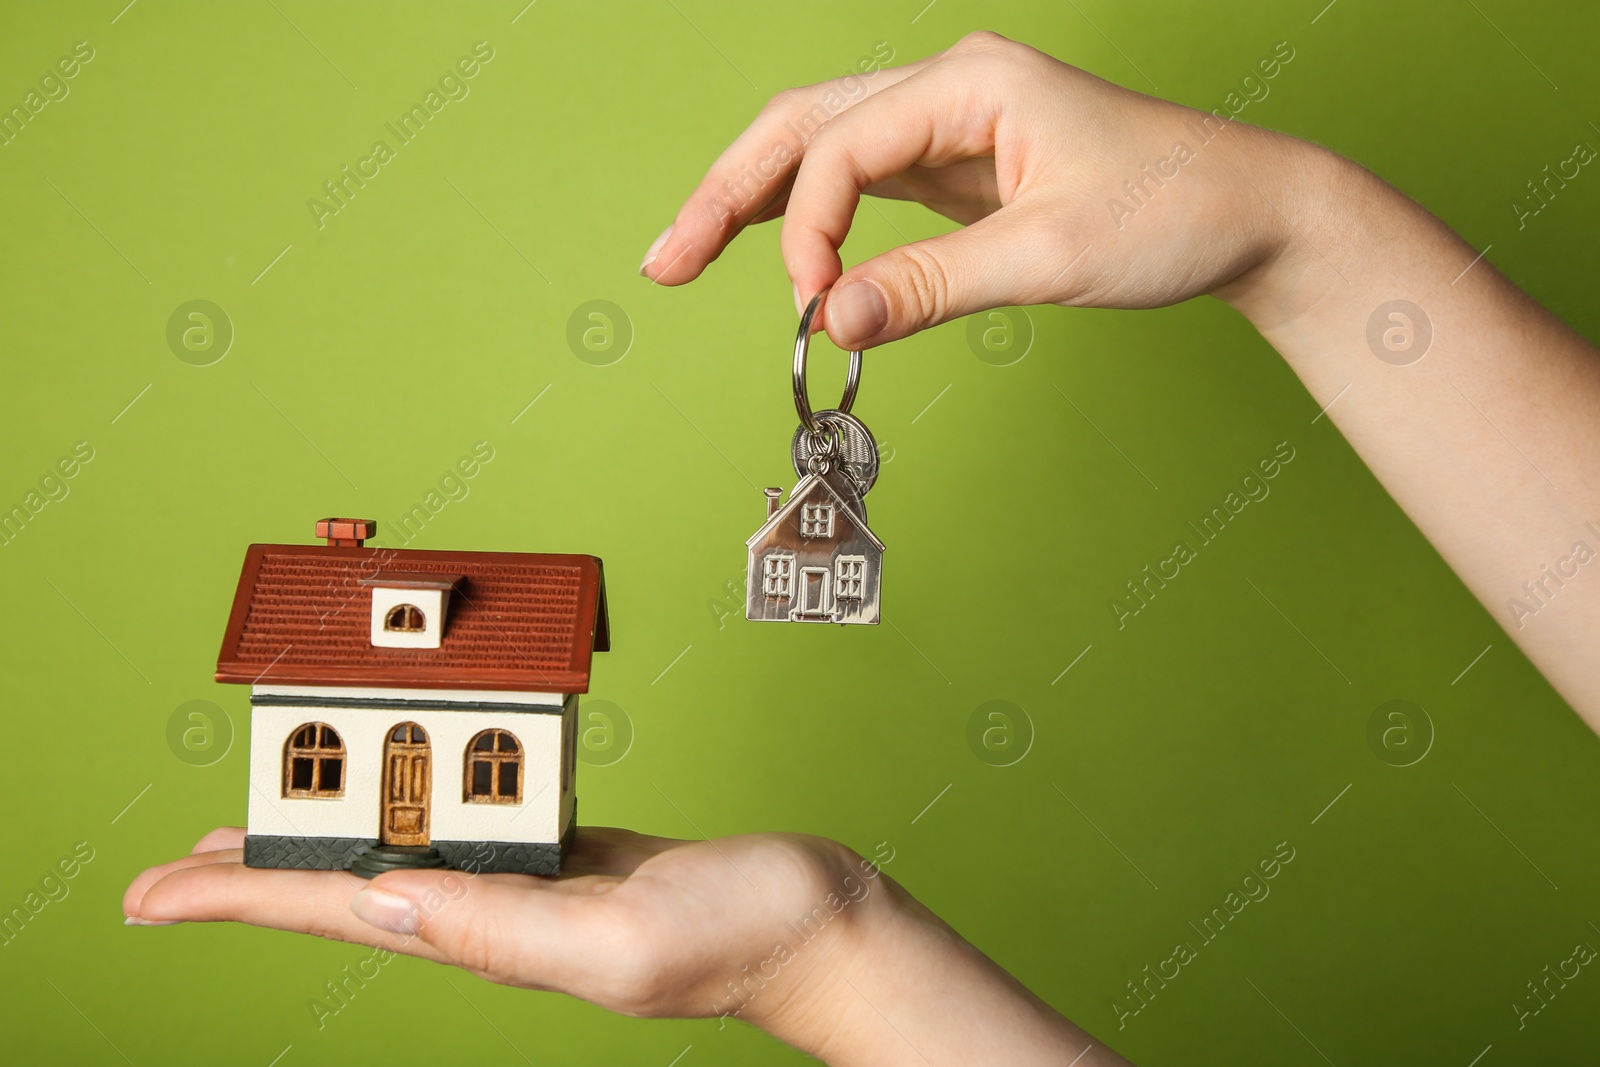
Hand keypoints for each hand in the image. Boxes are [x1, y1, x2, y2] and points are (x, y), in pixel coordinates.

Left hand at [125, 826, 881, 1032]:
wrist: (816, 922)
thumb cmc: (737, 934)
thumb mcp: (613, 934)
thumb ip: (498, 924)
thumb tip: (382, 899)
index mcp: (494, 933)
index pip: (339, 913)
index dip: (237, 899)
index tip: (150, 893)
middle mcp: (497, 915)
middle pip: (352, 888)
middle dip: (258, 877)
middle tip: (178, 865)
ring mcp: (533, 886)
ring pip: (407, 855)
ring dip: (332, 840)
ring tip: (272, 827)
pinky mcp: (572, 856)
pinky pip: (475, 824)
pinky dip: (421, 807)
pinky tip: (406, 801)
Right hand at [645, 30, 1599, 725]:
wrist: (1254, 213)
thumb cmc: (1176, 210)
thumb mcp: (1051, 254)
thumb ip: (932, 286)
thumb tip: (832, 321)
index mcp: (968, 82)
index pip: (840, 148)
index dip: (808, 232)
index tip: (816, 311)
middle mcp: (951, 88)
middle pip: (805, 126)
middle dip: (728, 193)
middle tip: (664, 261)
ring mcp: (955, 125)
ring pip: (826, 147)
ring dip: (757, 201)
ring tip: (686, 253)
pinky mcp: (966, 167)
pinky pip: (867, 181)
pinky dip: (815, 216)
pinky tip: (779, 246)